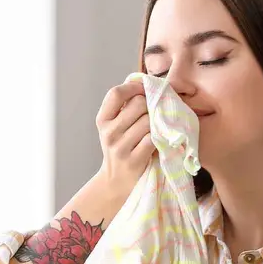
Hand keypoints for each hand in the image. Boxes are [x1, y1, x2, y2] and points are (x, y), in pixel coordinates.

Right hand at [94, 80, 155, 195]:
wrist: (115, 182)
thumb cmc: (120, 148)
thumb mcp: (114, 127)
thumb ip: (124, 108)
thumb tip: (144, 82)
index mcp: (102, 120)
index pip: (116, 93)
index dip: (134, 87)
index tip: (146, 89)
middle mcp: (108, 132)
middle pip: (138, 104)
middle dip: (150, 106)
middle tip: (154, 114)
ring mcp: (120, 147)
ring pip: (148, 121)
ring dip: (157, 123)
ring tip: (156, 129)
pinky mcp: (134, 160)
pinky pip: (153, 139)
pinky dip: (159, 138)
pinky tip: (158, 141)